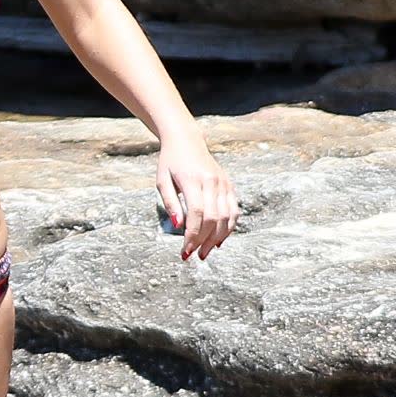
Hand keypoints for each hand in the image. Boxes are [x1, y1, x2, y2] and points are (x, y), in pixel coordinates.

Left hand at [156, 133, 239, 260]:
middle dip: (204, 240)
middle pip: (213, 218)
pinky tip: (218, 240)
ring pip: (227, 217)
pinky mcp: (229, 185)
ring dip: (217, 238)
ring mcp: (223, 183)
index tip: (185, 251)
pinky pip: (234, 211)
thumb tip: (178, 226)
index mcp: (192, 179)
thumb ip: (170, 204)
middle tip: (194, 255)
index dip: (192, 235)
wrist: (186, 141)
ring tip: (205, 252)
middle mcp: (211, 181)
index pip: (197, 213)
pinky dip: (229, 228)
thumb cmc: (170, 163)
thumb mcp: (162, 181)